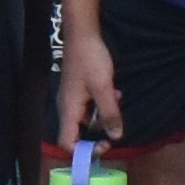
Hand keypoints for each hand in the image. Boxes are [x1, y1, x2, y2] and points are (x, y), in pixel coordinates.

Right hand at [56, 33, 122, 154]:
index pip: (67, 143)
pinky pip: (89, 105)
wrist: (83, 34)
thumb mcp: (104, 89)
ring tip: (117, 101)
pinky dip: (101, 104)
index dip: (84, 150)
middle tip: (115, 127)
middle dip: (98, 133)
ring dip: (103, 115)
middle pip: (77, 133)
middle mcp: (67, 107)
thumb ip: (109, 114)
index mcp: (69, 110)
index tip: (104, 145)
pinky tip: (114, 92)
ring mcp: (72, 98)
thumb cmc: (91, 60)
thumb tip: (116, 137)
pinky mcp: (78, 89)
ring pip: (86, 119)